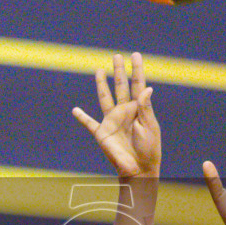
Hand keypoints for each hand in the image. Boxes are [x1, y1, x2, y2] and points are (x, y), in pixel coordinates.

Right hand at [72, 52, 160, 180]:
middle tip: (117, 56)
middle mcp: (124, 111)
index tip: (136, 55)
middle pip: (120, 86)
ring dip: (101, 85)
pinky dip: (82, 117)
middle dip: (119, 71)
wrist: (139, 169)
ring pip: (105, 98)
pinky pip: (89, 123)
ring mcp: (112, 121)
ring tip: (99, 70)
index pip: (137, 85)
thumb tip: (147, 88)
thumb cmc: (149, 149)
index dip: (136, 70)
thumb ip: (145, 108)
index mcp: (138, 109)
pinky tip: (75, 110)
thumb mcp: (150, 127)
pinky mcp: (102, 133)